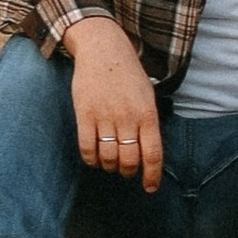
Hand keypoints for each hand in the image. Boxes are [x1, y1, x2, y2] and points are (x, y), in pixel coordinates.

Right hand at [68, 17, 163, 187]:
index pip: (153, 154)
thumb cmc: (128, 74)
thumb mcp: (148, 96)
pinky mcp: (84, 114)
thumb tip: (148, 154)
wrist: (103, 49)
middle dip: (128, 172)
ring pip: (108, 157)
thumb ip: (148, 123)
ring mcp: (105, 116)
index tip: (149, 188)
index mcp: (147, 114)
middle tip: (126, 170)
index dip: (152, 176)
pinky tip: (94, 158)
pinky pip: (87, 148)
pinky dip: (91, 159)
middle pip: (129, 160)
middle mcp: (127, 117)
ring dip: (109, 166)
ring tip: (110, 162)